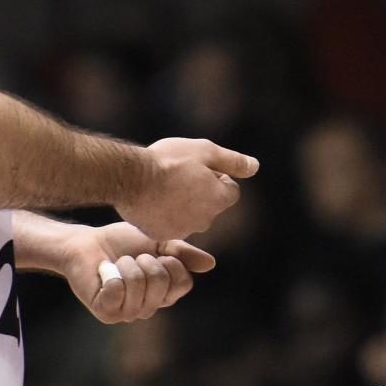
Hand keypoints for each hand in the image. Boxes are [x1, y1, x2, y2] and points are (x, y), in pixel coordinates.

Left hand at [62, 221, 214, 322]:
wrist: (85, 243)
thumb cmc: (121, 243)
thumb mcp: (158, 242)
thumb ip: (182, 254)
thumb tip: (210, 264)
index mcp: (164, 293)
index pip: (183, 283)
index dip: (171, 262)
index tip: (156, 252)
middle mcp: (148, 307)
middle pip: (162, 282)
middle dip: (146, 260)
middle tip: (131, 258)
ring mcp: (127, 313)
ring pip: (139, 284)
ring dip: (126, 264)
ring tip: (116, 265)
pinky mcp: (106, 311)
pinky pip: (118, 289)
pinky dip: (110, 272)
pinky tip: (104, 273)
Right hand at [122, 137, 257, 239]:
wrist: (131, 178)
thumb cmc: (169, 161)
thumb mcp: (205, 151)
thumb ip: (233, 161)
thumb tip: (254, 167)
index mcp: (219, 200)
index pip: (231, 190)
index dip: (218, 175)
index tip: (199, 167)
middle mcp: (205, 220)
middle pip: (211, 205)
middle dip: (202, 191)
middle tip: (180, 175)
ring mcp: (183, 230)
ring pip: (190, 216)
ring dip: (184, 203)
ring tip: (163, 186)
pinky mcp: (162, 235)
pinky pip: (169, 223)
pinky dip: (165, 213)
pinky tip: (152, 199)